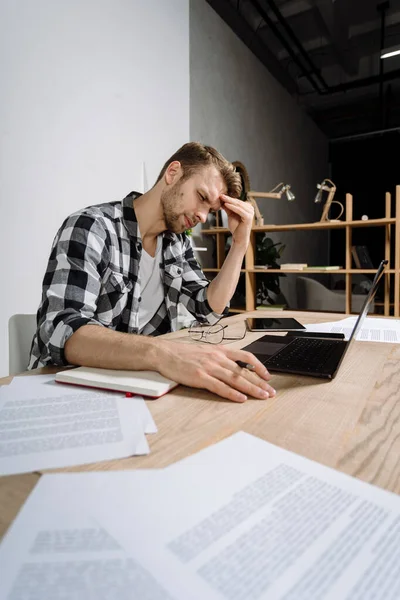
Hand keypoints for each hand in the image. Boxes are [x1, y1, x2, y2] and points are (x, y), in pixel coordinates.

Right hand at [157, 340, 275, 402]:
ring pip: (235, 379)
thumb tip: (232, 366)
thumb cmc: (182, 353)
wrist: (164, 353)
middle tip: (271, 392)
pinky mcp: (200, 376)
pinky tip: (241, 398)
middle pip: (243, 371)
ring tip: (262, 396)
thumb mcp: (204, 351)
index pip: (245, 357)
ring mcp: (209, 367)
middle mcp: (217, 357)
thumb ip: (218, 358)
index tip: (268, 376)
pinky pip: (219, 386)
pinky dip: (232, 393)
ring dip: (251, 389)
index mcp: (219, 350)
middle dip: (259, 382)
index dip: (259, 367)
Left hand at [220, 194, 253, 249]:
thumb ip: (228, 208)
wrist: (238, 238)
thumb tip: (222, 200)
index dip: (229, 198)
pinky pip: (239, 210)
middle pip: (238, 202)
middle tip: (220, 195)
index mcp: (248, 208)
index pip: (237, 201)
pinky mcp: (249, 217)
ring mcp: (251, 213)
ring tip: (222, 198)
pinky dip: (232, 207)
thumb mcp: (231, 215)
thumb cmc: (236, 227)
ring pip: (238, 205)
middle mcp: (251, 209)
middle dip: (228, 198)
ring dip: (229, 201)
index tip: (220, 195)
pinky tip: (226, 205)